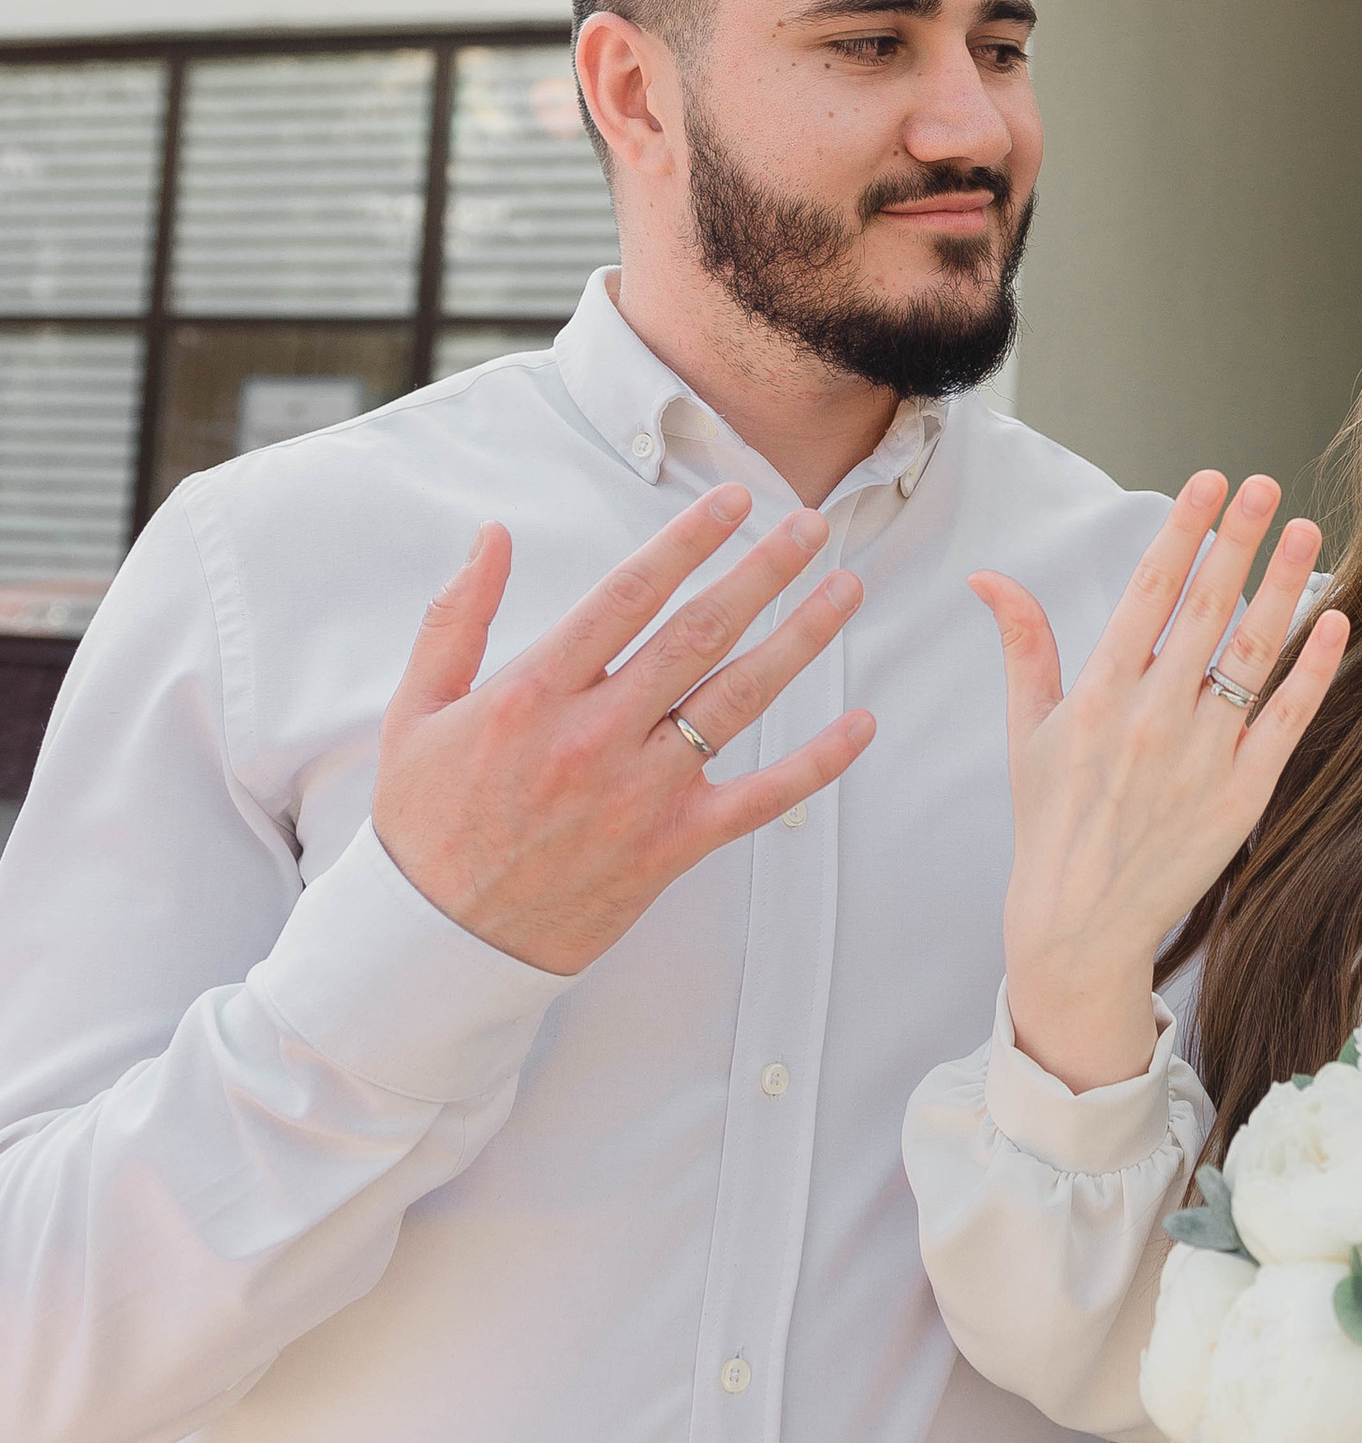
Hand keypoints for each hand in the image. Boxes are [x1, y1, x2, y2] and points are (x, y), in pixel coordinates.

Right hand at [373, 487, 874, 971]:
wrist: (438, 942)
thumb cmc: (427, 822)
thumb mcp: (418, 710)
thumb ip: (456, 618)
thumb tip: (490, 536)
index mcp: (533, 693)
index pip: (628, 594)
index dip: (687, 539)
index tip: (733, 499)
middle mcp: (595, 736)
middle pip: (698, 633)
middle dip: (763, 570)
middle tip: (810, 525)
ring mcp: (640, 793)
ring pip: (738, 698)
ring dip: (800, 639)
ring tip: (845, 590)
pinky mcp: (670, 847)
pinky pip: (760, 798)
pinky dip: (817, 763)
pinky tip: (861, 724)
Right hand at [973, 469, 1351, 1091]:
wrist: (1080, 926)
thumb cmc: (1051, 823)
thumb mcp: (1029, 731)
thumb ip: (1024, 646)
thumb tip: (990, 577)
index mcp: (1100, 696)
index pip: (1148, 592)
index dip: (1182, 532)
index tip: (1208, 482)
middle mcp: (1154, 719)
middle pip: (1205, 611)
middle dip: (1238, 541)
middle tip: (1266, 484)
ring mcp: (1203, 758)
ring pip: (1252, 656)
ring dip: (1284, 589)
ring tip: (1309, 532)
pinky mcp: (1242, 797)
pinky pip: (1285, 721)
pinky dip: (1313, 671)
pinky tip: (1334, 622)